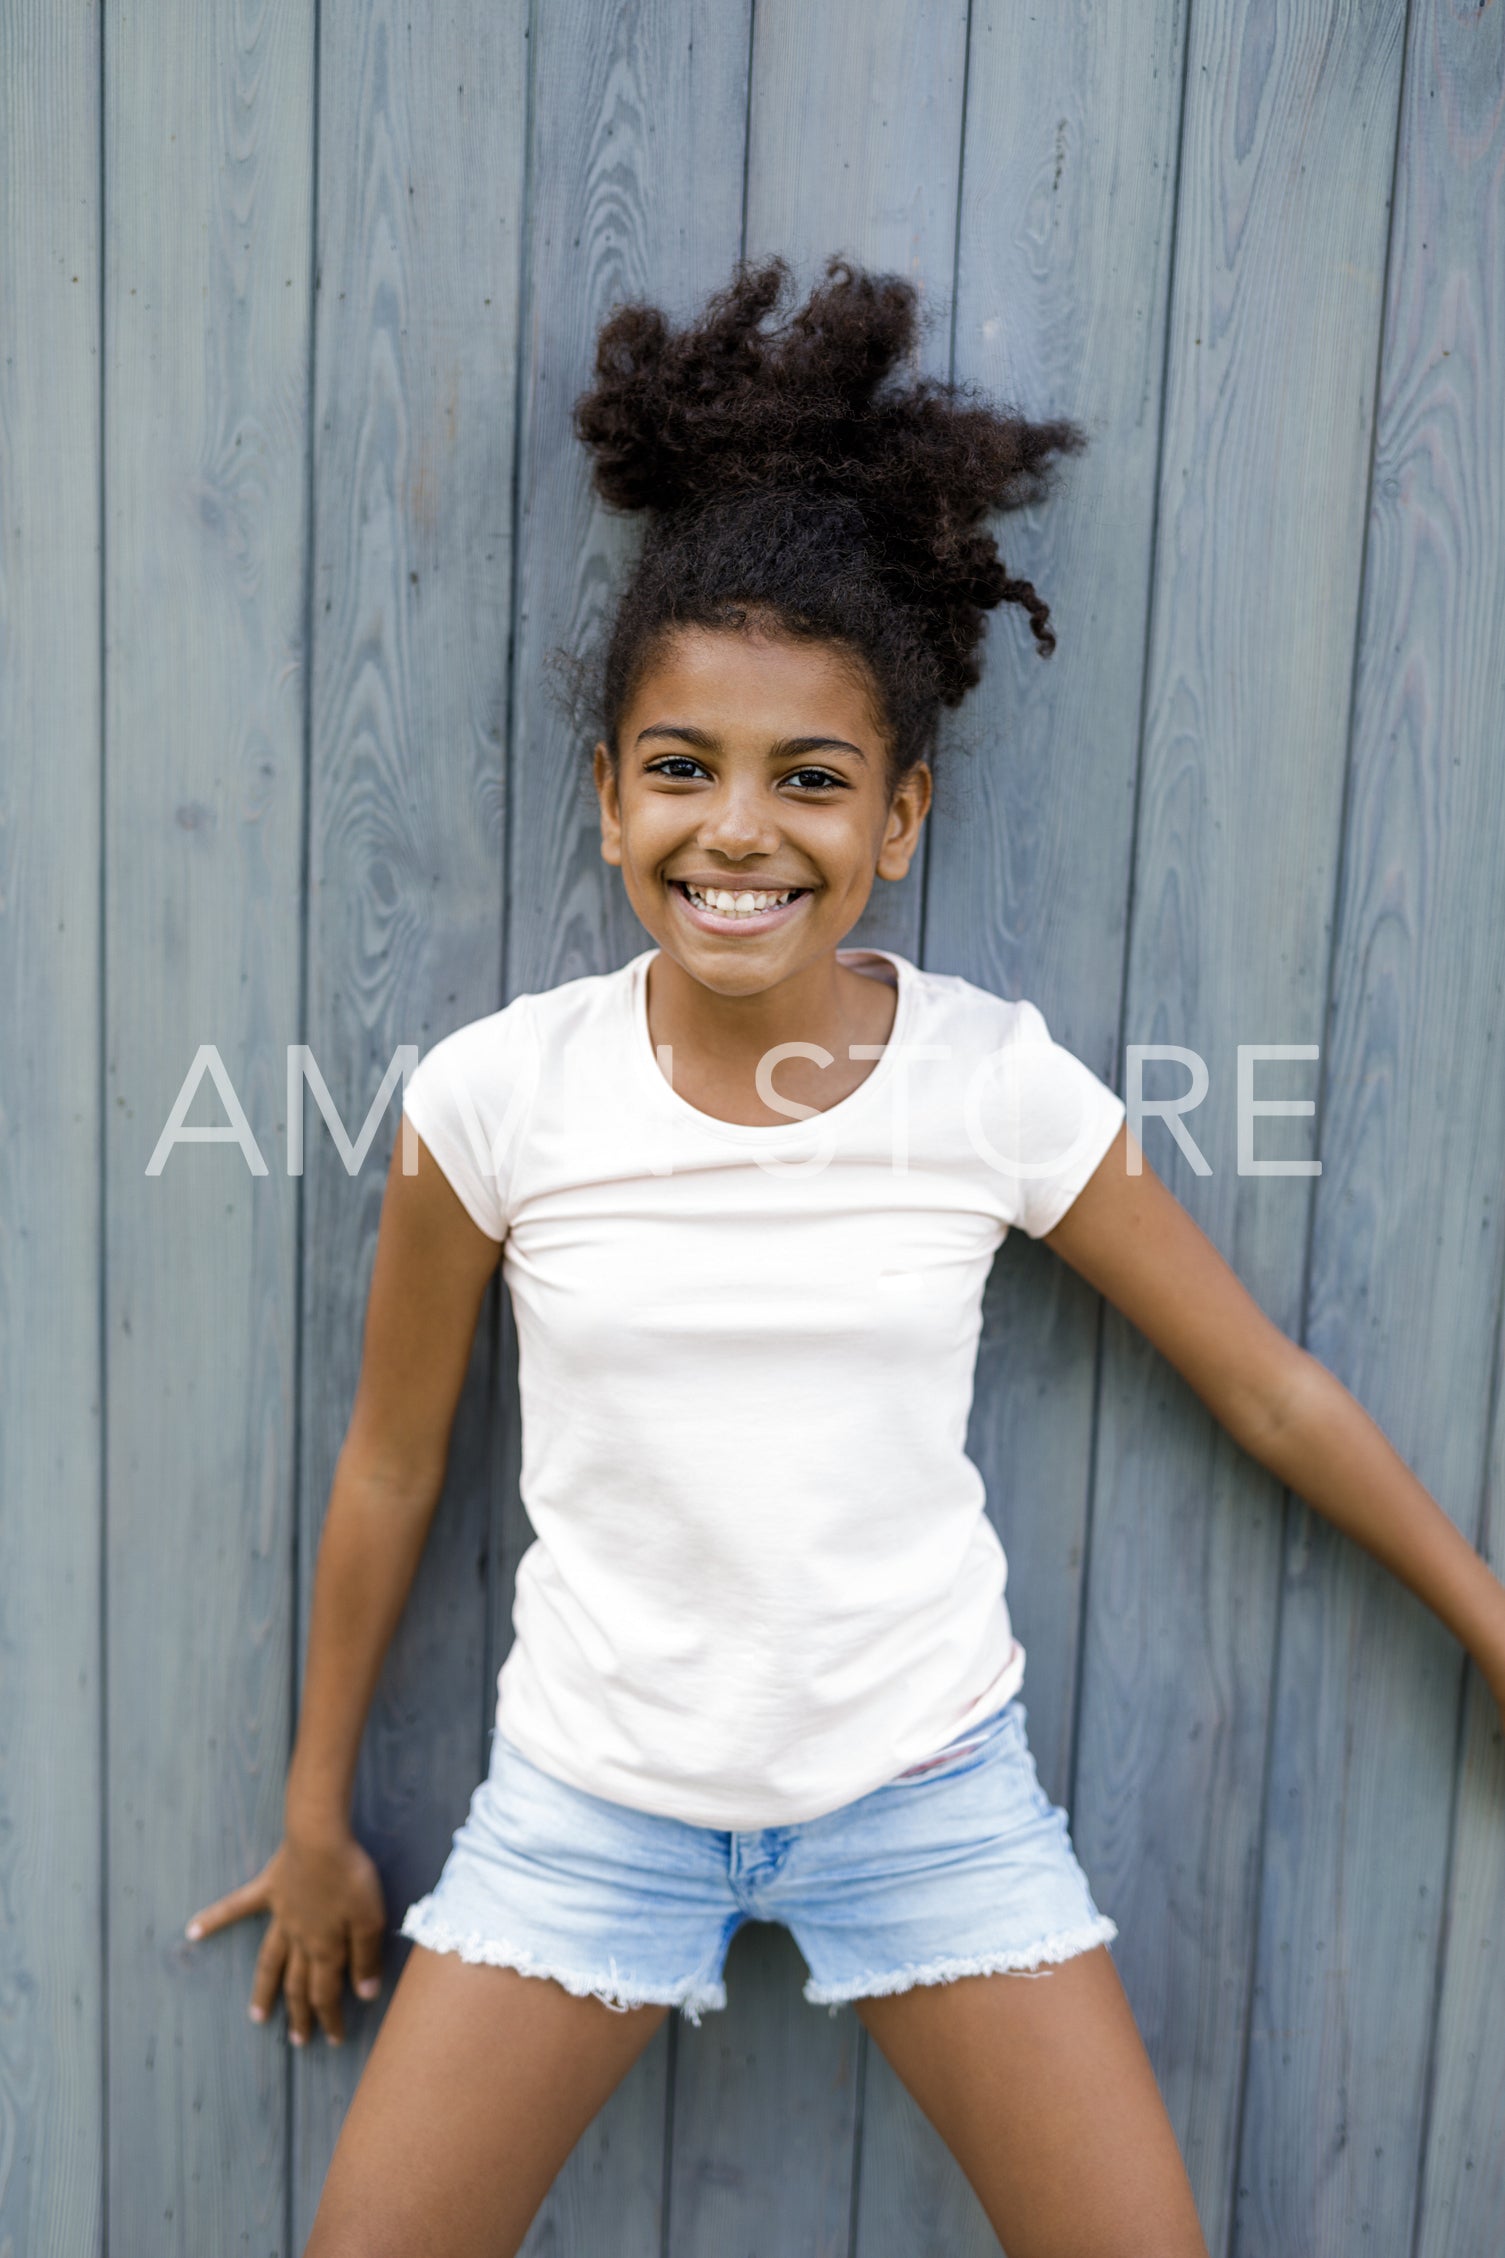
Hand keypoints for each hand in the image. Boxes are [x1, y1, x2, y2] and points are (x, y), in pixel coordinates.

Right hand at [186, 1827, 386, 2045]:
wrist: (320, 1838)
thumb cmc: (350, 1875)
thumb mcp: (370, 1918)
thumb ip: (366, 1957)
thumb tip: (364, 1995)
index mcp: (325, 1947)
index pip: (326, 1992)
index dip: (330, 2017)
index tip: (333, 2039)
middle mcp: (299, 1938)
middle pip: (299, 1984)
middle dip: (300, 2014)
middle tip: (299, 2041)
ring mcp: (281, 1915)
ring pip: (270, 1960)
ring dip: (264, 1989)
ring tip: (256, 2016)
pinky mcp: (269, 1889)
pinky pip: (237, 1906)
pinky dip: (215, 1918)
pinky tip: (193, 1930)